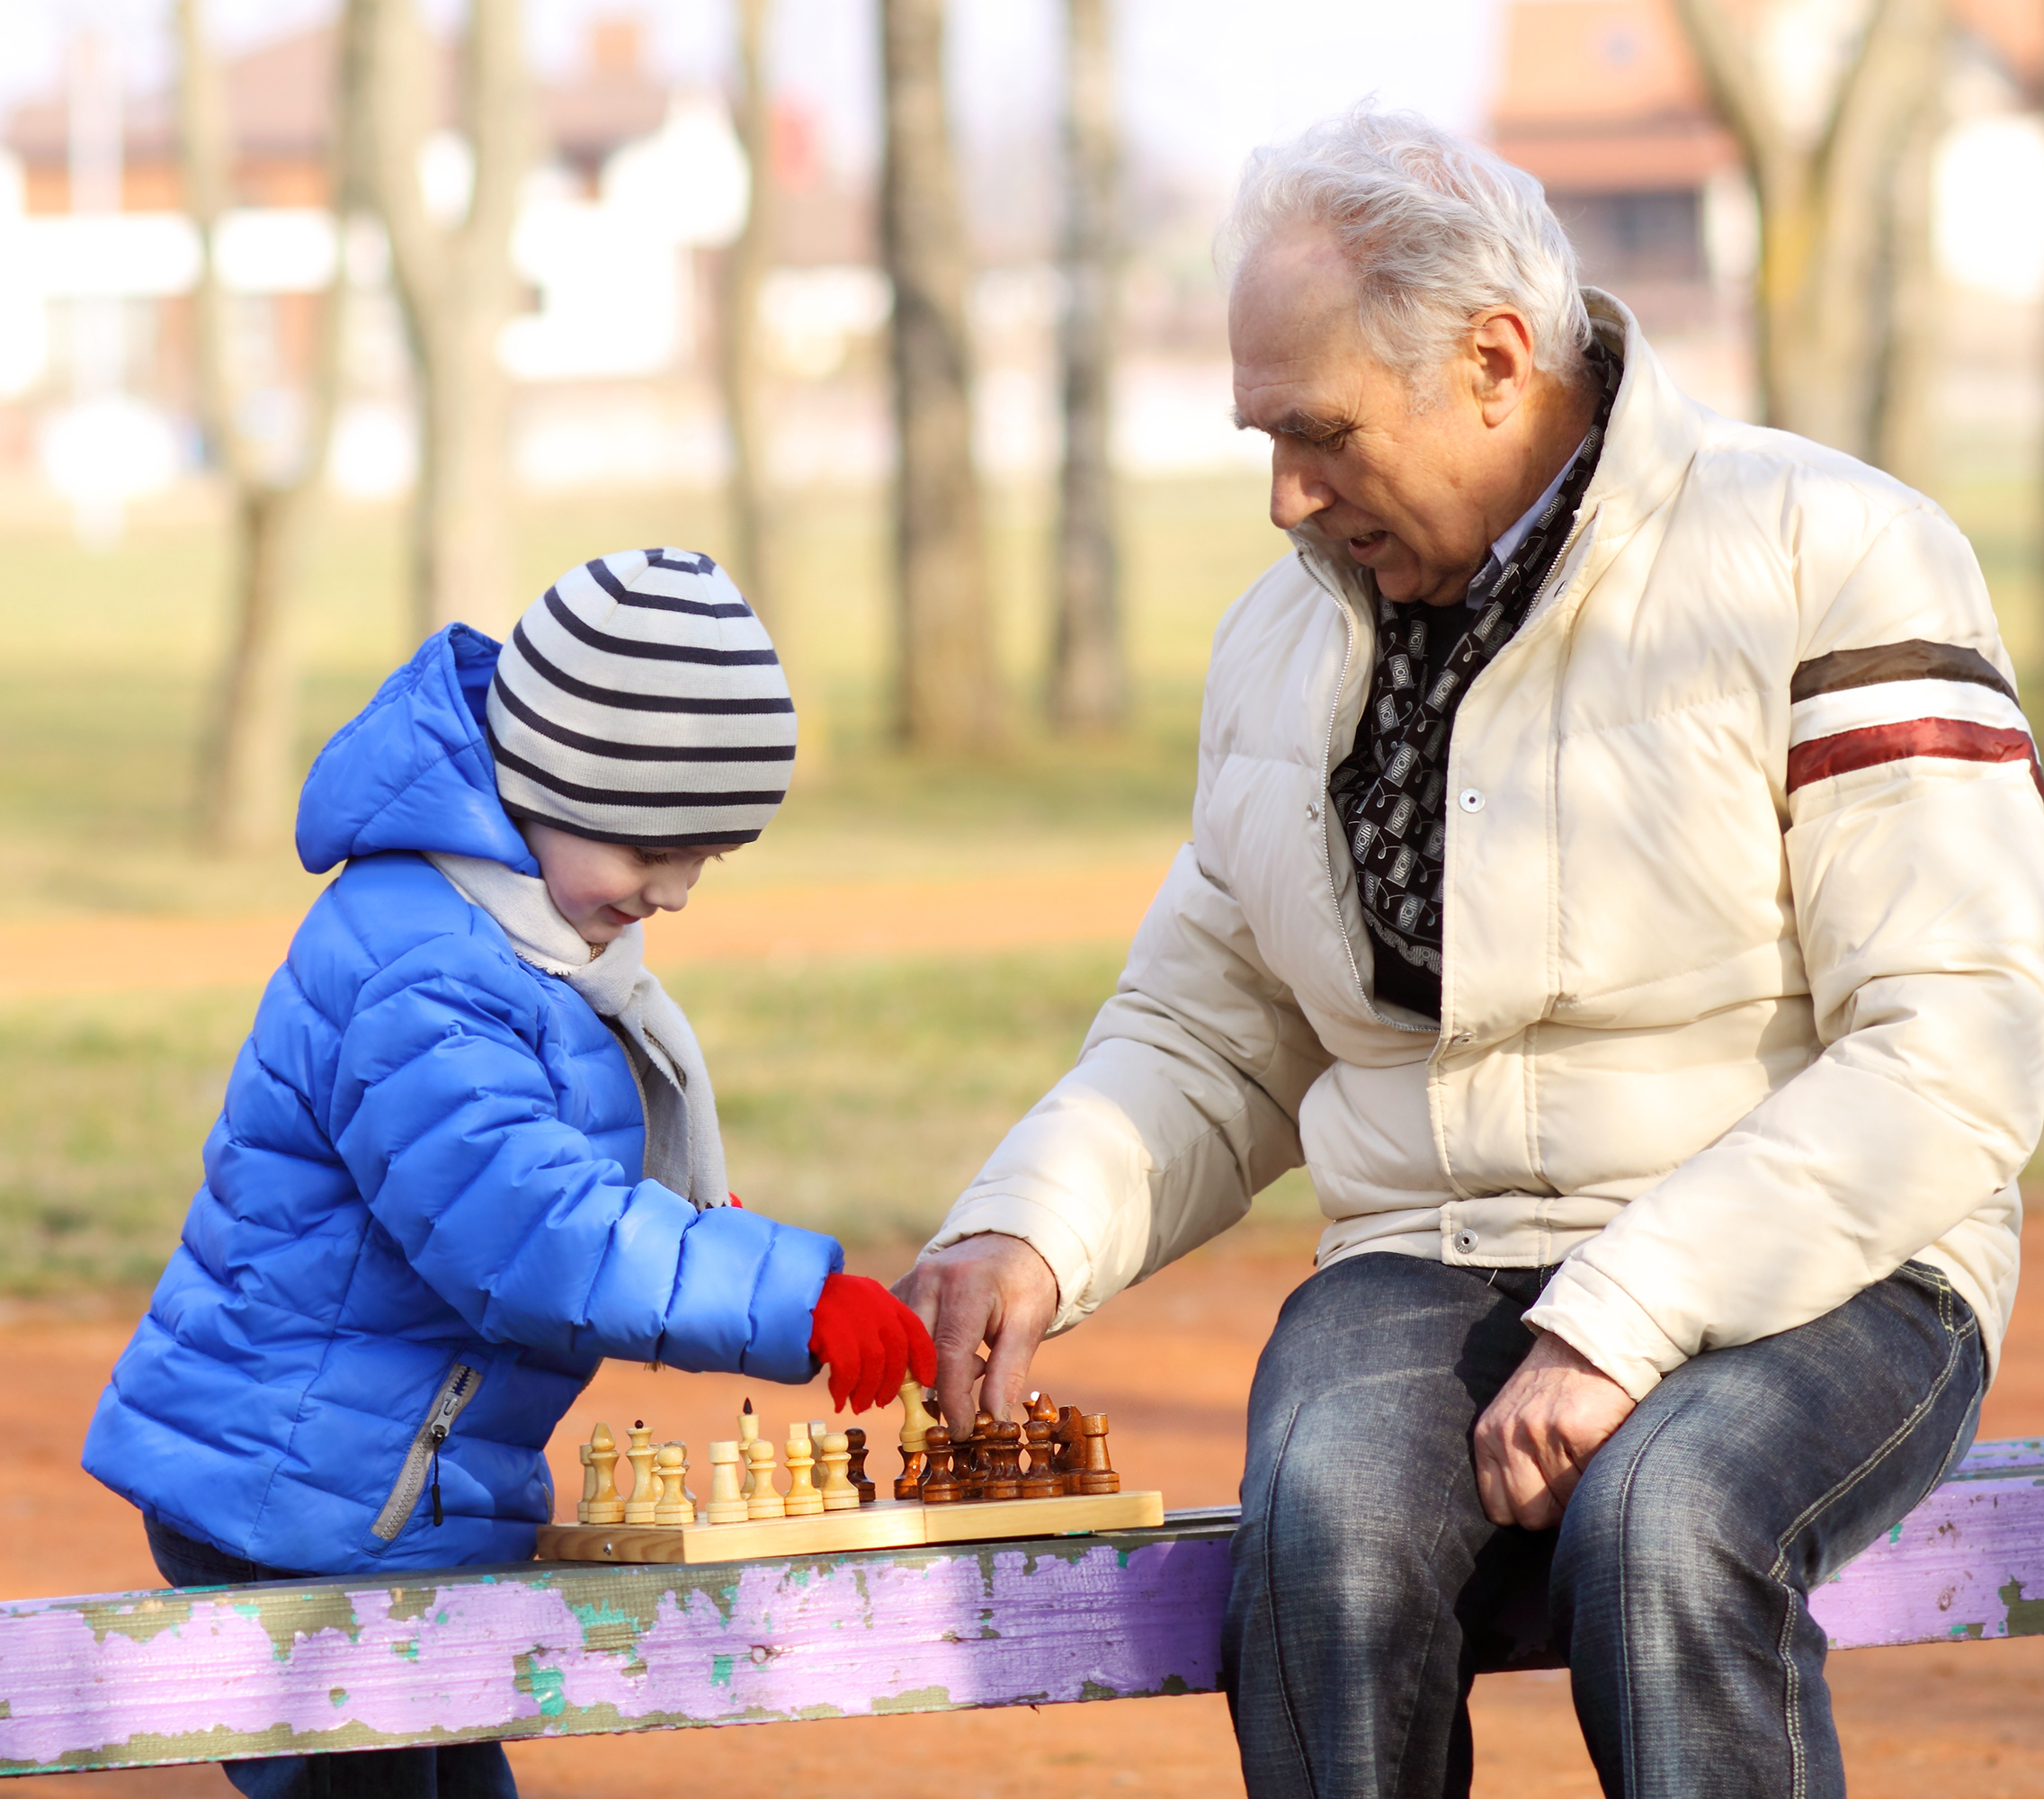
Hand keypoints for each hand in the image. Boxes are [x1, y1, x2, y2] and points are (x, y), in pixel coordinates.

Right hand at [807, 1273, 936, 1414]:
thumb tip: (894, 1371)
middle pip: (896, 1350)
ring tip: (859, 1404)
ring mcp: (850, 1312)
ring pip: (873, 1362)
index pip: (914, 1327)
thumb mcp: (853, 1311)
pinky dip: (845, 1388)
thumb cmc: (817, 1310)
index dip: (925, 1358)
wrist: (778, 1291)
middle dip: (893, 1382)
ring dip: (867, 1390)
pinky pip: (847, 1368)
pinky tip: (838, 1398)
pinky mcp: (829, 1326)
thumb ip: (875, 1332)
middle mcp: (871, 1301)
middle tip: (883, 1401)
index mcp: (881, 1296)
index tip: (928, 1381)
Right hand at [891, 1234, 1059, 1427]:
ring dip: (927, 1372)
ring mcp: (910, 1282)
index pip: (948, 1354)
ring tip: (969, 1365)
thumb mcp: (1028, 1327)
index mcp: (967, 1286)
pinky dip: (917, 1357)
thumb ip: (1007, 1373)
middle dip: (935, 1389)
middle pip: (915, 1353)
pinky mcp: (900, 1289)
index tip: (963, 1431)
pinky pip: (897, 1335)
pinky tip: (949, 1355)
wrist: (1010, 1244)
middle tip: (964, 1405)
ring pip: (900, 1348)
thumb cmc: (1024, 1286)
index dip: (953, 1400)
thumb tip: (992, 1421)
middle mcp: (930, 1280)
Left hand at [1472, 1331, 1635, 1529]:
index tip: (1551, 1498)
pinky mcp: (1573, 1429)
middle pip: (1530, 1516)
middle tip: (1576, 1480)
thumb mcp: (1518, 1419)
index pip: (1500, 1511)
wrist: (1593, 1342)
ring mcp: (1538, 1431)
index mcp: (1488, 1437)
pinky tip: (1604, 1445)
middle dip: (1558, 1512)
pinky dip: (1603, 1473)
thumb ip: (1515, 1461)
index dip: (1531, 1512)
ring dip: (1583, 1493)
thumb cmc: (1560, 1388)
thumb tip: (1530, 1520)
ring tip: (1590, 1459)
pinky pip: (1590, 1482)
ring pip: (1563, 1506)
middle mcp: (1506, 1435)